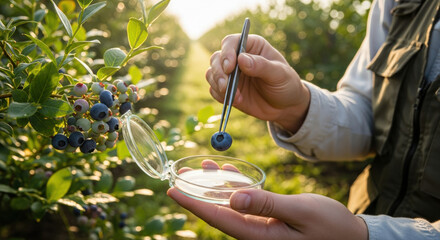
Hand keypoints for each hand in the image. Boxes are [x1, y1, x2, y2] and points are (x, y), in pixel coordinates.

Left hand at [167, 188, 367, 239]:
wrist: (350, 237)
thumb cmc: (330, 226)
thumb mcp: (300, 212)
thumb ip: (266, 205)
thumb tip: (233, 198)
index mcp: (259, 235)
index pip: (218, 217)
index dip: (193, 204)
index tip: (172, 191)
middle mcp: (255, 233)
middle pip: (219, 211)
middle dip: (199, 191)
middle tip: (183, 173)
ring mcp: (261, 228)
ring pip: (231, 205)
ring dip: (217, 185)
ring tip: (205, 165)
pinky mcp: (269, 221)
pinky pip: (246, 203)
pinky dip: (237, 186)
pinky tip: (230, 172)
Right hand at [206, 34, 310, 132]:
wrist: (286, 107)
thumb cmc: (286, 84)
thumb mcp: (280, 74)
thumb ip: (261, 66)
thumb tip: (241, 59)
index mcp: (252, 46)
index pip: (231, 42)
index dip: (227, 52)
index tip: (230, 67)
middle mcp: (238, 58)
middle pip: (217, 58)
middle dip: (218, 72)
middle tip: (226, 86)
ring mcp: (231, 74)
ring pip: (212, 73)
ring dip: (217, 84)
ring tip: (232, 95)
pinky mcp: (227, 90)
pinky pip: (214, 90)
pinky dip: (220, 95)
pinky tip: (235, 101)